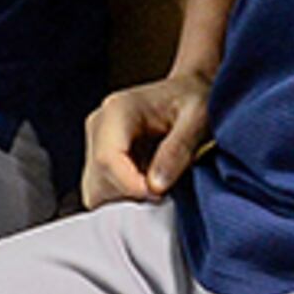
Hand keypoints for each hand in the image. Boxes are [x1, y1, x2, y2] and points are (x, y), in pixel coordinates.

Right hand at [83, 70, 211, 204]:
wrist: (189, 92)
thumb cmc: (195, 99)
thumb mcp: (197, 119)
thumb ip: (178, 149)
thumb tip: (155, 187)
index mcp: (117, 110)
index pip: (106, 159)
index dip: (130, 185)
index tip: (160, 195)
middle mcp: (99, 126)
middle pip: (97, 181)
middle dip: (130, 198)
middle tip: (167, 195)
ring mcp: (96, 145)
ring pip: (96, 193)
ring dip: (128, 202)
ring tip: (161, 191)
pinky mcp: (101, 162)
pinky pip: (104, 194)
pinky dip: (127, 201)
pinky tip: (152, 191)